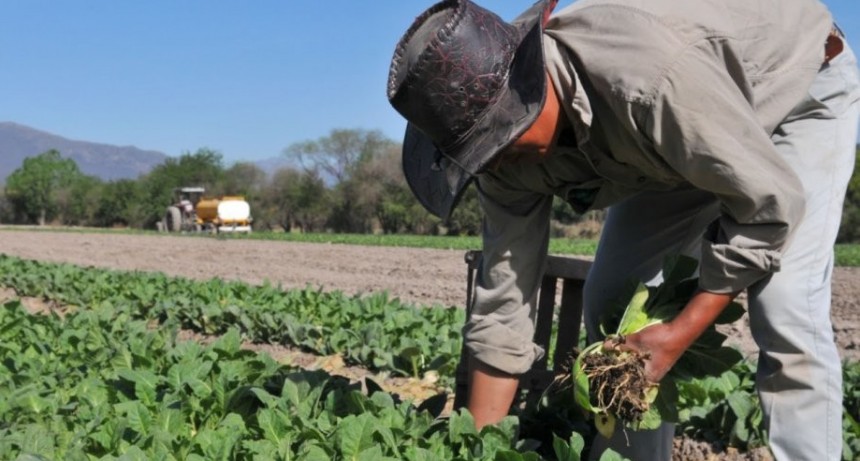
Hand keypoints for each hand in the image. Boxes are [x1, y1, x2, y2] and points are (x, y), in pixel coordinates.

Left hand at [605, 290, 735, 382]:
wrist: (682, 331)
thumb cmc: (661, 339)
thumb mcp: (637, 341)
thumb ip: (621, 344)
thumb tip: (604, 346)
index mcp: (648, 377)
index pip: (629, 384)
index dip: (617, 379)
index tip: (605, 375)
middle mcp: (653, 376)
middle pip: (632, 376)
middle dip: (620, 370)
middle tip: (606, 366)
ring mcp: (657, 368)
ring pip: (637, 368)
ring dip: (627, 363)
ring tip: (613, 358)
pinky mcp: (658, 360)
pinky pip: (642, 363)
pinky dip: (634, 358)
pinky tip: (626, 352)